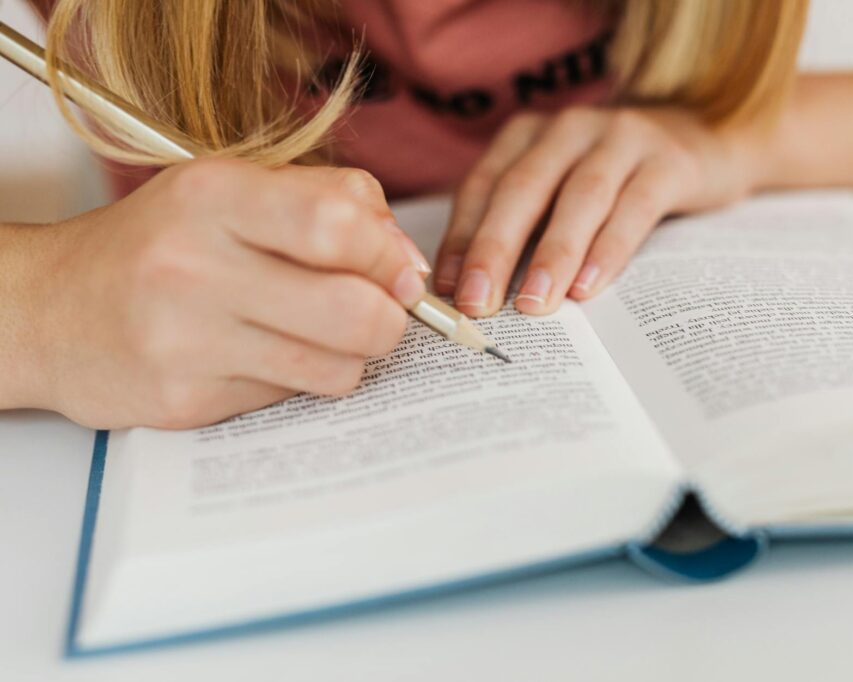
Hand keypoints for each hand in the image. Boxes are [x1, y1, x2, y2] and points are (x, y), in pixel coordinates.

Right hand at [29, 159, 429, 428]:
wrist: (51, 309)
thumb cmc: (163, 244)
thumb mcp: (236, 189)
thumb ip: (332, 203)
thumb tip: (407, 264)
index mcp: (214, 195)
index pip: (340, 227)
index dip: (390, 257)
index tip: (400, 274)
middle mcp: (194, 267)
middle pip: (356, 312)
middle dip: (390, 322)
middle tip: (379, 315)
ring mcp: (186, 342)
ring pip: (336, 369)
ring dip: (347, 358)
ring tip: (316, 336)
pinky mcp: (185, 402)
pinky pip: (289, 399)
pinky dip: (293, 380)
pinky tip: (258, 356)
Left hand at [434, 106, 761, 315]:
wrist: (706, 140)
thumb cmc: (614, 182)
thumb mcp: (559, 192)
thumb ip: (523, 228)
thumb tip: (471, 292)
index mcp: (529, 135)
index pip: (483, 186)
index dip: (461, 238)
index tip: (446, 291)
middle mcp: (569, 127)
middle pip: (522, 189)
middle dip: (494, 249)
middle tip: (476, 303)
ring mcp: (622, 138)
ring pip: (578, 198)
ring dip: (551, 255)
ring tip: (532, 303)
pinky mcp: (669, 161)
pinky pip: (634, 209)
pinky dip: (608, 250)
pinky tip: (588, 288)